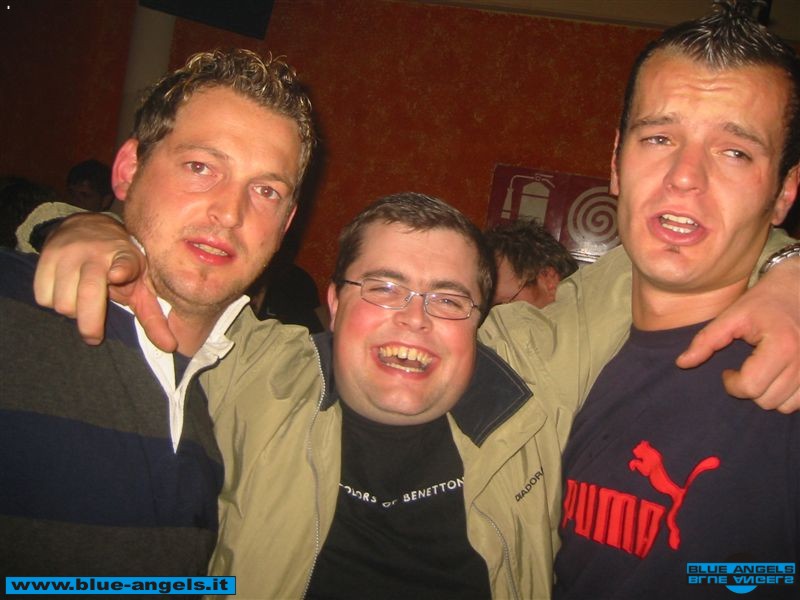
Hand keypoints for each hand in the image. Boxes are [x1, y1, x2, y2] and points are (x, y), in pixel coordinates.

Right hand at [34, 213, 176, 351]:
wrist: (90, 227)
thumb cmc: (121, 265)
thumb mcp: (141, 286)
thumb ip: (153, 318)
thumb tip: (169, 347)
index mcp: (127, 258)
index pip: (125, 264)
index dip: (121, 269)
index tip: (117, 275)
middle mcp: (98, 252)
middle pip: (87, 294)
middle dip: (90, 324)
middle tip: (94, 336)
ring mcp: (69, 252)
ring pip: (63, 302)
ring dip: (71, 310)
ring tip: (82, 299)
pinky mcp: (46, 255)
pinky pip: (43, 297)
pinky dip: (52, 302)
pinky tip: (65, 291)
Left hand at [677, 257, 799, 412]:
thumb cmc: (765, 301)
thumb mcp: (732, 316)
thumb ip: (707, 340)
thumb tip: (682, 363)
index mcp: (782, 346)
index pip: (751, 387)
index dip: (731, 384)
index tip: (727, 371)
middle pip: (767, 400)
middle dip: (748, 389)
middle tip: (743, 370)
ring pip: (785, 406)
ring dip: (767, 395)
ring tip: (760, 373)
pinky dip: (786, 396)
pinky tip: (776, 377)